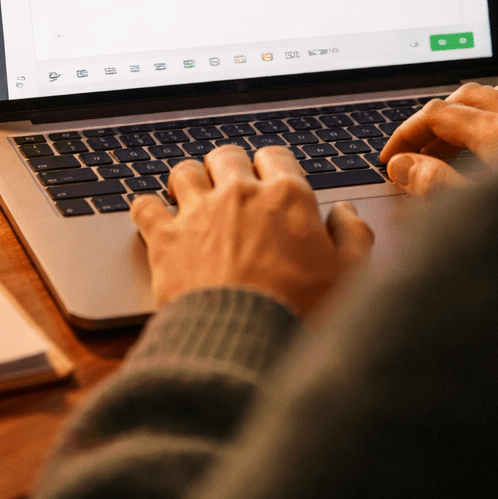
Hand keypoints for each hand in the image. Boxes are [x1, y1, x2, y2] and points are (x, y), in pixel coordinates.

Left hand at [130, 145, 372, 317]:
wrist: (245, 342)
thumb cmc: (300, 311)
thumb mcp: (350, 275)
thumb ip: (353, 236)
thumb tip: (345, 213)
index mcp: (286, 197)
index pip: (276, 156)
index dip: (273, 167)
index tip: (270, 181)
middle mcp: (239, 194)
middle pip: (227, 156)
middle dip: (229, 168)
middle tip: (230, 187)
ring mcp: (198, 213)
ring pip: (185, 172)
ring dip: (190, 181)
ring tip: (193, 198)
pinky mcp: (164, 238)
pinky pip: (144, 205)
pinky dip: (147, 208)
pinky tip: (153, 217)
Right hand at [379, 82, 497, 195]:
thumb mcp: (488, 217)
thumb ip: (440, 189)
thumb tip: (405, 166)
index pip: (437, 114)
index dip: (405, 133)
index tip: (389, 159)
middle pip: (466, 97)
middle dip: (433, 121)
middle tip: (415, 154)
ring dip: (470, 112)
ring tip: (454, 143)